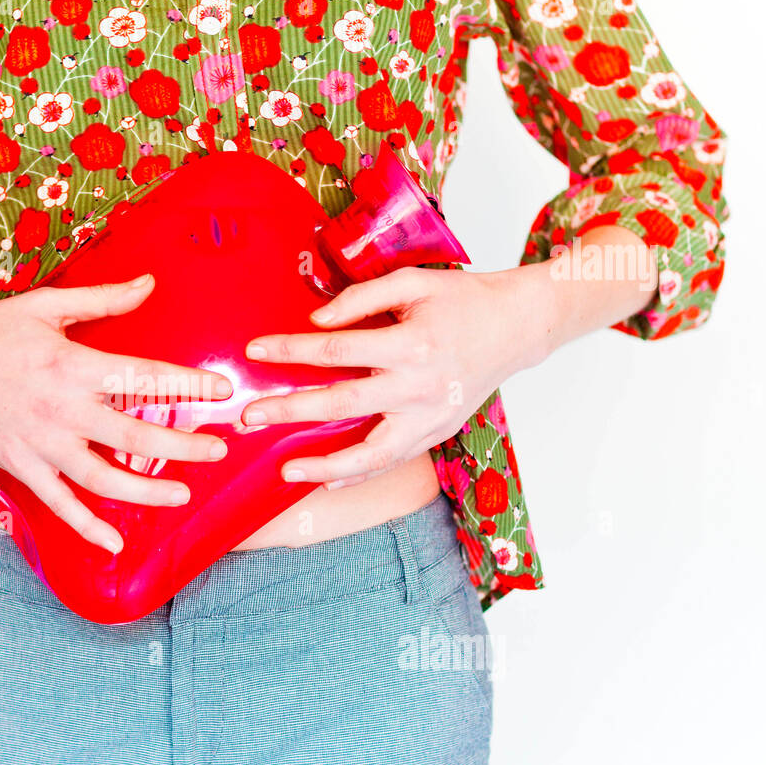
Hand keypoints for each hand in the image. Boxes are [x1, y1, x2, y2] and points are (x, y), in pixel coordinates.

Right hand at [0, 275, 232, 552]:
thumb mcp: (46, 305)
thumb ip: (102, 299)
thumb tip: (148, 283)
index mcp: (73, 365)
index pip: (144, 377)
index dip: (188, 385)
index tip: (221, 391)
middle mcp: (62, 410)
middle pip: (134, 435)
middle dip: (183, 446)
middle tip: (217, 450)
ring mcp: (42, 444)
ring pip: (103, 479)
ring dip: (147, 491)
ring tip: (183, 495)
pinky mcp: (22, 467)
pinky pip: (60, 504)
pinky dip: (87, 528)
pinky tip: (115, 543)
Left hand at [240, 267, 544, 488]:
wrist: (517, 327)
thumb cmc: (463, 301)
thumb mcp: (413, 282)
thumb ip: (361, 299)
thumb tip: (316, 322)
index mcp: (410, 344)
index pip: (335, 350)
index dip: (291, 350)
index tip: (256, 350)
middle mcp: (418, 386)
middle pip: (341, 403)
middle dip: (289, 411)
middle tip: (248, 417)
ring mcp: (428, 417)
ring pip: (369, 453)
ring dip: (323, 466)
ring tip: (285, 471)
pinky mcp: (435, 434)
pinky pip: (391, 462)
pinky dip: (358, 475)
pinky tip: (326, 481)